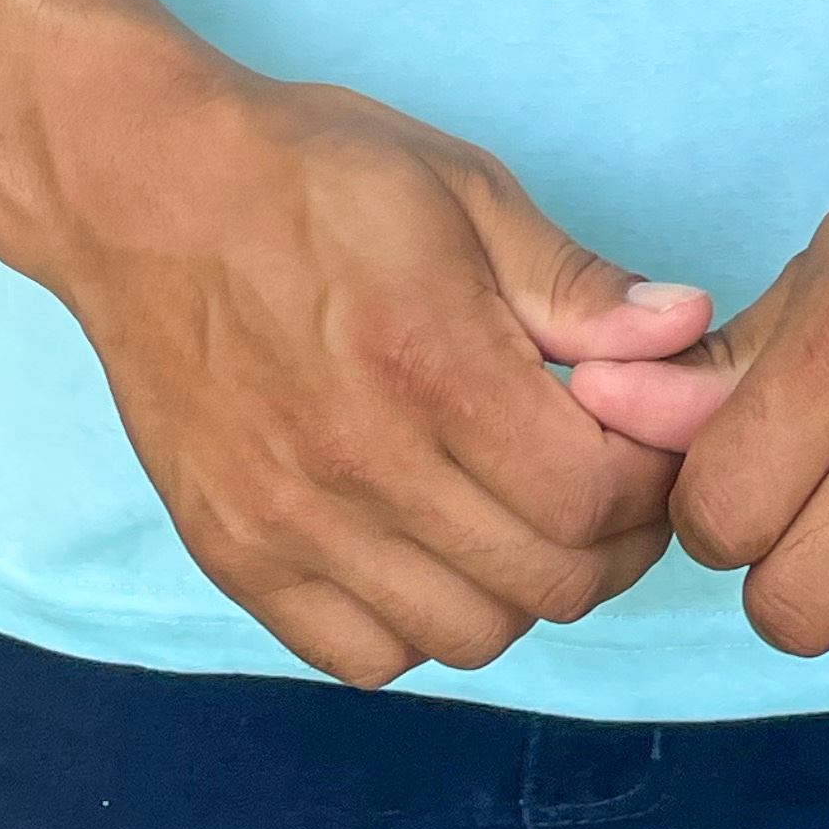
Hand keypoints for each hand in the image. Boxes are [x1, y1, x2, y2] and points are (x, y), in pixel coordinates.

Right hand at [41, 47, 714, 688]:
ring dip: (518, 583)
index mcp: (431, 359)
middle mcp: (360, 461)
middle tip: (598, 475)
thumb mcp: (460, 186)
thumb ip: (574, 280)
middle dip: (607, 539)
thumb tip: (687, 330)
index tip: (641, 432)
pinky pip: (364, 656)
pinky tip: (425, 539)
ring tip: (511, 504)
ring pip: (466, 634)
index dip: (649, 478)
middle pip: (546, 583)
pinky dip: (418, 620)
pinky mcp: (234, 554)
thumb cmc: (311, 172)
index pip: (595, 498)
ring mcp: (289, 522)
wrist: (141, 190)